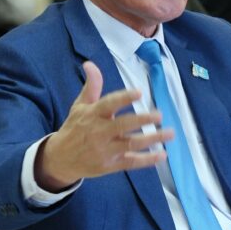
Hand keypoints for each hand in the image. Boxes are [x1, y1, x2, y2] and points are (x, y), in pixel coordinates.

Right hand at [35, 60, 173, 190]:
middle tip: (160, 115)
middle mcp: (99, 132)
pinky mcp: (110, 165)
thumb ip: (91, 86)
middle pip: (123, 125)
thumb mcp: (80, 106)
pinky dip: (147, 160)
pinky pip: (131, 162)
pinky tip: (162, 155)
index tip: (139, 92)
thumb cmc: (75, 128)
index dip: (124, 98)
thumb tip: (90, 64)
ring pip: (131, 144)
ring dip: (152, 139)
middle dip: (142, 120)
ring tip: (169, 133)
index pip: (109, 104)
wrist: (61, 159)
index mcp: (93, 115)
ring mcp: (105, 150)